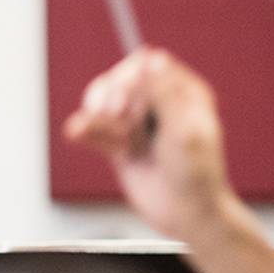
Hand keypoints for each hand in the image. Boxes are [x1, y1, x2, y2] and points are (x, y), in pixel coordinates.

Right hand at [60, 49, 242, 242]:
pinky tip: (77, 133)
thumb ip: (164, 94)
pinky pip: (92, 128)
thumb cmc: (197, 174)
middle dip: (115, 103)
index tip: (129, 104)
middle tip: (125, 128)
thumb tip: (151, 58)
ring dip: (98, 119)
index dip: (131, 80)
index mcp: (183, 92)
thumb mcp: (184, 130)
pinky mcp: (119, 144)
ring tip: (114, 140)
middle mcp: (159, 103)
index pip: (146, 64)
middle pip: (119, 81)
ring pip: (101, 102)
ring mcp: (137, 123)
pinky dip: (83, 130)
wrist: (186, 214)